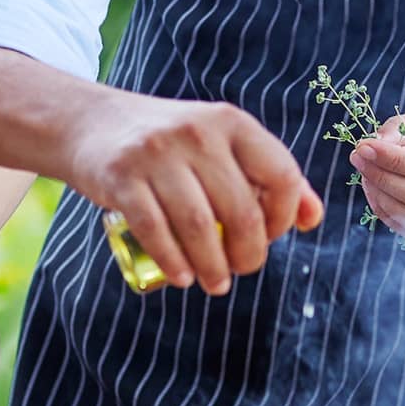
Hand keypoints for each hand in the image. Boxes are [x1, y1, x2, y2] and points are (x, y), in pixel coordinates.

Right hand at [66, 92, 324, 294]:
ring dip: (213, 267)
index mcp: (231, 122)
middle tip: (240, 270)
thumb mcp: (222, 143)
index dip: (284, 217)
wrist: (92, 124)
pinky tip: (182, 277)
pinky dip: (174, 262)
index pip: (281, 174)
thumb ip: (268, 174)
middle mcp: (197, 132)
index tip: (270, 237)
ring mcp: (156, 153)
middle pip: (241, 210)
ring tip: (215, 283)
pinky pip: (155, 230)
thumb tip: (311, 218)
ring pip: (200, 226)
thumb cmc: (171, 145)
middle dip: (249, 254)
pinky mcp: (121, 176)